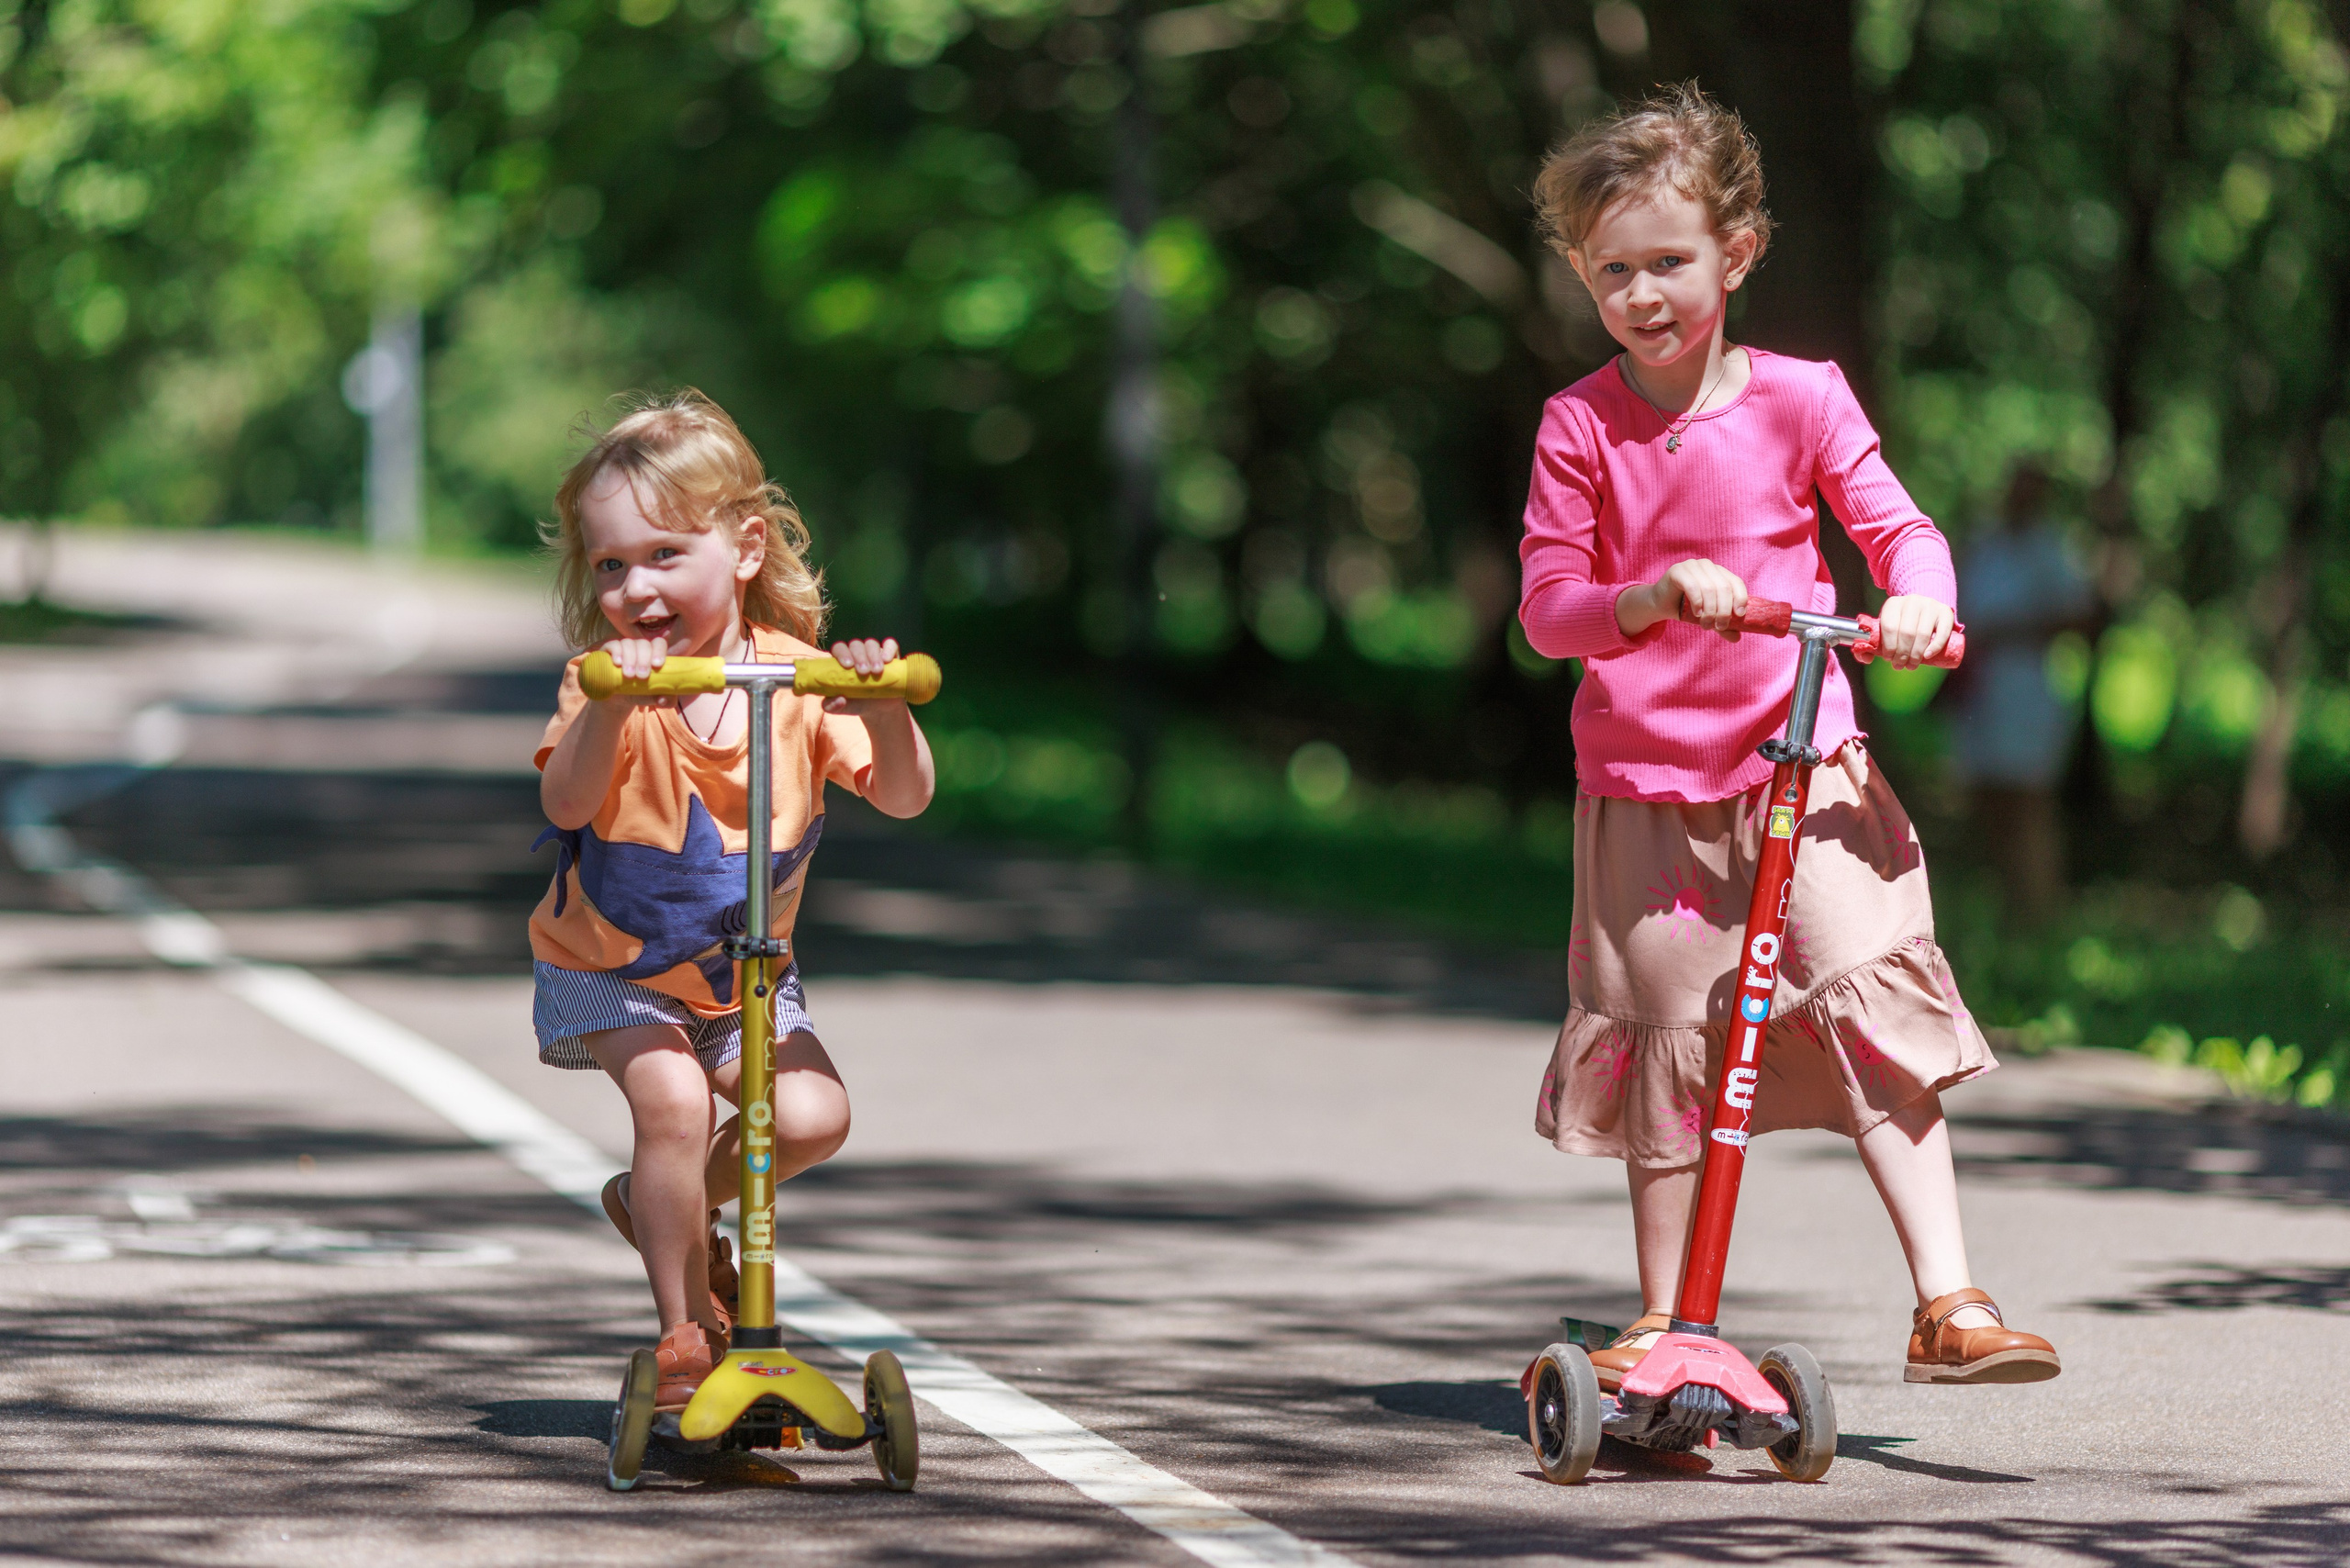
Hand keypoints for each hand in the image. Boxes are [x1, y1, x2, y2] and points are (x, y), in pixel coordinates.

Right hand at [593, 636, 676, 705]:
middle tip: (642, 676)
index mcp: (653, 655)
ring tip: (629, 675)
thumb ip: (665, 700)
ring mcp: (623, 648)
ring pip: (629, 643)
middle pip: (644, 644)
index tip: (657, 665)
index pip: (659, 643)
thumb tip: (664, 699)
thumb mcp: (653, 698)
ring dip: (630, 658)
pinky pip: (613, 644)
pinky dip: (617, 652)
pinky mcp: (609, 651)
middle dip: (644, 659)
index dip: (659, 651)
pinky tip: (617, 663)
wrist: (616, 699)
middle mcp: (639, 648)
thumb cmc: (639, 694)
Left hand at [822, 636, 903, 715]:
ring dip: (873, 655)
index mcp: (843, 661)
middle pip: (855, 645)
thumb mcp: (841, 708)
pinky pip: (890, 644)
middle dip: (859, 656)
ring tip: (876, 671)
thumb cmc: (857, 703)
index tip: (848, 665)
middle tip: (864, 672)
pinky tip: (888, 660)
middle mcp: (858, 654)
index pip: (839, 648)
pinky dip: (889, 649)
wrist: (881, 709)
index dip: (842, 653)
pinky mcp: (890, 654)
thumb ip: (831, 706)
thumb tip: (840, 699)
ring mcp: (874, 652)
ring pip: (871, 643)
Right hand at [1620, 558, 1747, 640]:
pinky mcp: (1678, 570)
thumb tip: (1737, 638)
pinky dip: (1697, 602)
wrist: (1661, 604)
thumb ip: (1722, 625)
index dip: (1740, 599)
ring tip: (1705, 625)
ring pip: (1709, 588)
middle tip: (1718, 626)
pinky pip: (1692, 586)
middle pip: (1723, 587)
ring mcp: (1692, 566)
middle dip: (1724, 611)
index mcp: (1719, 573)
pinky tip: (1696, 613)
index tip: (1738, 616)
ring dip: (1710, 610)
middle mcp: (1708, 566)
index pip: (1736, 582)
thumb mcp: (1708, 617)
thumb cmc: (1686, 608)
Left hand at [1874, 595, 1953, 668]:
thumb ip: (1872, 643)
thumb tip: (1866, 659)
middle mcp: (1912, 601)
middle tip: (1900, 665)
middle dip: (1902, 654)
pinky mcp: (1945, 612)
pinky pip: (1942, 632)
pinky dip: (1935, 646)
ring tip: (1912, 665)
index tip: (1888, 658)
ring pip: (1922, 634)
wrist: (1923, 608)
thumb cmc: (1901, 622)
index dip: (1888, 647)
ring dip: (1916, 654)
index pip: (1889, 627)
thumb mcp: (1886, 627)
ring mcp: (1930, 605)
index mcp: (1893, 604)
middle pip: (1906, 633)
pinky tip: (1927, 656)